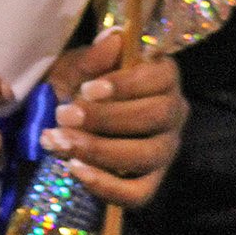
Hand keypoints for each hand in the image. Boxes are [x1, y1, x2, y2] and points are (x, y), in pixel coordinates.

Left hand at [43, 29, 187, 208]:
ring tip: (61, 142)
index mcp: (163, 77)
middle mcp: (174, 114)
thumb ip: (93, 57)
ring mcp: (165, 150)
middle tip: (64, 115)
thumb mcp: (78, 67)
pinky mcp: (151, 182)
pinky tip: (76, 170)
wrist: (69, 120)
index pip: (161, 79)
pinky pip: (139, 194)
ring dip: (101, 151)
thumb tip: (113, 40)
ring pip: (147, 155)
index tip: (88, 89)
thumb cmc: (80, 85)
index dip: (127, 85)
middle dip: (106, 118)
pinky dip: (107, 186)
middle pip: (156, 117)